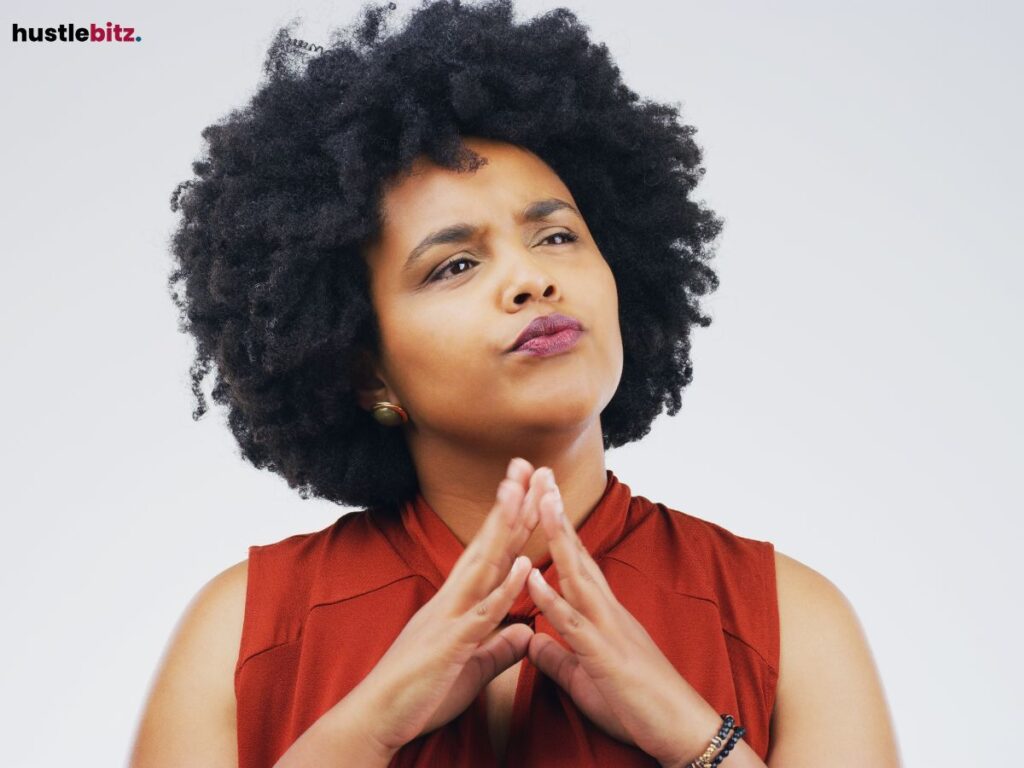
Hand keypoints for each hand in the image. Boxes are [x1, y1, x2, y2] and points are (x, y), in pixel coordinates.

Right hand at [349, 457, 540, 755]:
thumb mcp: (471, 667)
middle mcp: (453, 600)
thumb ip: (498, 646)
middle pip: (488, 544)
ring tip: (523, 491)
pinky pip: (482, 613)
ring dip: (504, 527)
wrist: (376, 719)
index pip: (490, 553)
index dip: (511, 520)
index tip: (528, 486)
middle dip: (510, 505)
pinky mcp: (450, 644)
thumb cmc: (419, 693)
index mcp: (458, 603)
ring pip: (483, 565)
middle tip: (527, 465)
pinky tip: (521, 565)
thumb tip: (525, 632)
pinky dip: (502, 589)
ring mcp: (450, 617)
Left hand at [523, 468, 722, 766]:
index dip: (558, 529)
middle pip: (578, 554)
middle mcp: (607, 611)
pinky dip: (552, 599)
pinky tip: (533, 577)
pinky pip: (574, 624)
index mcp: (603, 614)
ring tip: (539, 502)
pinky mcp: (606, 656)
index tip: (542, 495)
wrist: (682, 732)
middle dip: (558, 515)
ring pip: (578, 576)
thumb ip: (559, 657)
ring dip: (557, 539)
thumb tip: (532, 641)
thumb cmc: (639, 705)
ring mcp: (608, 630)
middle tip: (542, 475)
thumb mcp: (586, 678)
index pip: (577, 562)